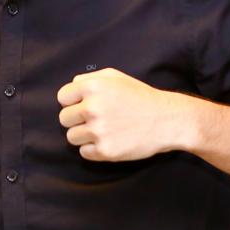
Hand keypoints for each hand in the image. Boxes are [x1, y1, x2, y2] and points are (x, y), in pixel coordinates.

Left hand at [57, 68, 198, 161]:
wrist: (167, 120)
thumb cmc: (141, 97)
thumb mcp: (116, 77)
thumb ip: (90, 78)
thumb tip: (72, 86)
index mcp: (93, 87)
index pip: (62, 97)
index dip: (72, 102)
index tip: (83, 106)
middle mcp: (92, 108)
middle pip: (64, 119)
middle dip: (76, 120)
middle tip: (94, 120)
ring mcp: (98, 130)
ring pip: (71, 137)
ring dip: (84, 136)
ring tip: (102, 131)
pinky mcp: (105, 151)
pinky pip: (83, 153)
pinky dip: (93, 150)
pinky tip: (108, 141)